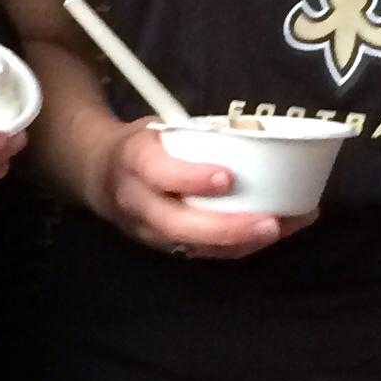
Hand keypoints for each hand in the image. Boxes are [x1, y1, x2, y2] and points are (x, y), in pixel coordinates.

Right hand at [93, 117, 312, 260]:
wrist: (99, 176)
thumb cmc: (142, 146)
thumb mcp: (158, 127)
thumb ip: (193, 135)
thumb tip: (255, 134)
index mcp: (133, 161)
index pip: (157, 172)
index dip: (191, 178)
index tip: (228, 177)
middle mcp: (137, 202)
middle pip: (177, 225)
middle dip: (226, 228)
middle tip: (270, 223)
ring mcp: (149, 231)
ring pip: (193, 247)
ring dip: (241, 243)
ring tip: (280, 230)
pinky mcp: (165, 247)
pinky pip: (202, 253)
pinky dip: (239, 247)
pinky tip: (273, 234)